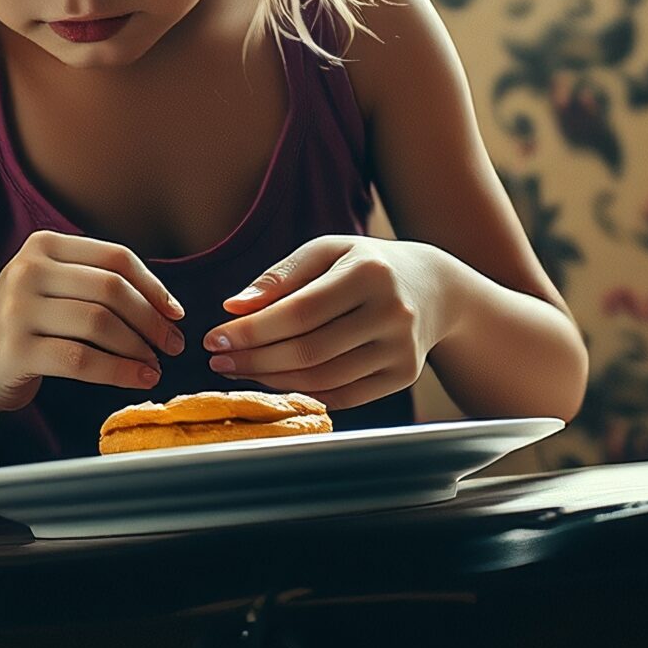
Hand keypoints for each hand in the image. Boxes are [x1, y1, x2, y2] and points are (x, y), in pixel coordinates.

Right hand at [0, 229, 184, 411]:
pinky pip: (82, 360)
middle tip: (174, 345)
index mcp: (43, 245)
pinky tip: (138, 379)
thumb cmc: (27, 325)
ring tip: (155, 366)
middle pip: (111, 290)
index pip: (115, 257)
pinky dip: (119, 371)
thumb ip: (97, 283)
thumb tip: (167, 307)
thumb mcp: (53, 287)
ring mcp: (18, 309)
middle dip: (152, 320)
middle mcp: (27, 270)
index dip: (153, 287)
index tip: (176, 313)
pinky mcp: (17, 349)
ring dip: (138, 348)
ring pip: (99, 324)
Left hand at [204, 236, 457, 408]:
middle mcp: (391, 313)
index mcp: (369, 273)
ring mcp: (401, 349)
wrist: (433, 288)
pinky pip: (343, 395)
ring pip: (323, 379)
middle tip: (219, 359)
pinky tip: (276, 380)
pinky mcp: (404, 376)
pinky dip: (304, 391)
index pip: (299, 312)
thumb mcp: (326, 251)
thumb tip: (233, 308)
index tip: (214, 337)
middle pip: (308, 351)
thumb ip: (279, 277)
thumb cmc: (367, 265)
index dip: (252, 330)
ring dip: (273, 379)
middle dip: (254, 359)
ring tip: (241, 369)